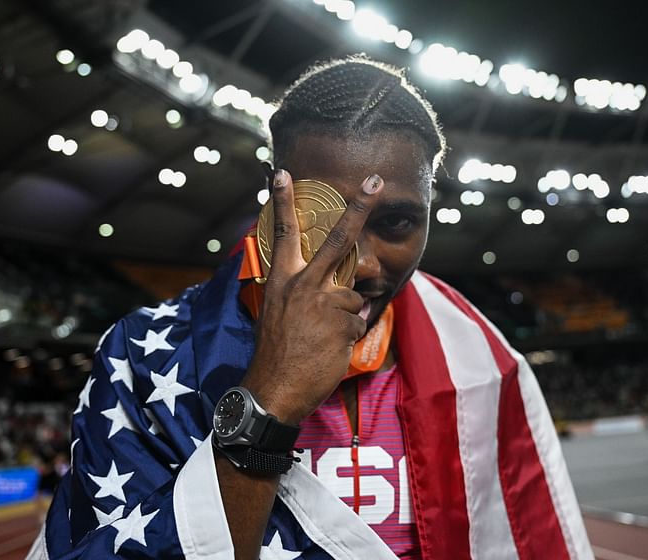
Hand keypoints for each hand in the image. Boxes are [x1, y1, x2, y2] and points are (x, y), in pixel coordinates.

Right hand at [242, 169, 383, 423]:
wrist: (273, 391)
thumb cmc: (276, 353)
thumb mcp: (278, 313)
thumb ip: (303, 293)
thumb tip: (342, 290)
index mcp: (281, 280)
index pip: (283, 234)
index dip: (283, 202)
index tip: (282, 173)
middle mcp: (303, 285)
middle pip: (338, 239)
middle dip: (358, 207)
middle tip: (375, 181)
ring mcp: (324, 303)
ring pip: (354, 297)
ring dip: (345, 318)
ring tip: (321, 339)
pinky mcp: (342, 324)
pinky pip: (358, 322)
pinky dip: (348, 336)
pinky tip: (329, 349)